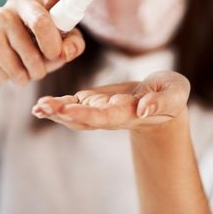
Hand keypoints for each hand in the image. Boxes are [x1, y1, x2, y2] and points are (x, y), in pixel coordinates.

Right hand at [0, 0, 98, 85]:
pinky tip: (18, 70)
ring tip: (35, 67)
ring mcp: (2, 17)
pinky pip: (16, 69)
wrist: (1, 58)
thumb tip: (65, 51)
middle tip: (54, 56)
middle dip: (52, 47)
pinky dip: (23, 78)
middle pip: (40, 22)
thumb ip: (74, 44)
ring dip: (39, 70)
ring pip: (29, 54)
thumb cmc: (39, 45)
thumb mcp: (63, 43)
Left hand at [31, 71, 189, 130]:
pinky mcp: (94, 103)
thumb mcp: (174, 94)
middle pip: (84, 119)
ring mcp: (100, 111)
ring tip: (38, 108)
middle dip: (63, 114)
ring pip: (75, 115)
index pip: (105, 116)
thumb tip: (144, 108)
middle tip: (42, 107)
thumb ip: (162, 102)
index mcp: (129, 114)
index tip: (67, 111)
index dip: (86, 114)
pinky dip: (57, 107)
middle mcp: (111, 116)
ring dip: (55, 112)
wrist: (163, 102)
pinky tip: (40, 107)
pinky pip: (73, 107)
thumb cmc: (170, 95)